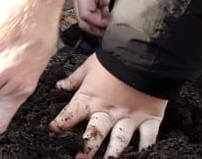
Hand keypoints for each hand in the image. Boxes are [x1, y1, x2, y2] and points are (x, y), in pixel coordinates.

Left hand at [50, 55, 164, 158]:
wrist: (143, 53)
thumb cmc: (114, 58)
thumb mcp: (89, 66)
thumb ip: (75, 79)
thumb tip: (59, 87)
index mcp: (90, 98)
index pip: (70, 114)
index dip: (60, 124)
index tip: (52, 133)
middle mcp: (108, 111)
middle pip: (94, 134)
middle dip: (86, 149)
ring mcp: (129, 116)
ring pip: (120, 140)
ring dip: (113, 154)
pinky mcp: (149, 117)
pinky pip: (148, 138)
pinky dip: (147, 149)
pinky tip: (144, 158)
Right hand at [72, 0, 124, 36]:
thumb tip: (134, 10)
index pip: (86, 15)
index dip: (101, 23)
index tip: (115, 23)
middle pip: (82, 20)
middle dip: (98, 28)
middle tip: (114, 30)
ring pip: (84, 18)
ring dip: (99, 22)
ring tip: (114, 23)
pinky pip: (89, 10)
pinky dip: (100, 15)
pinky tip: (112, 14)